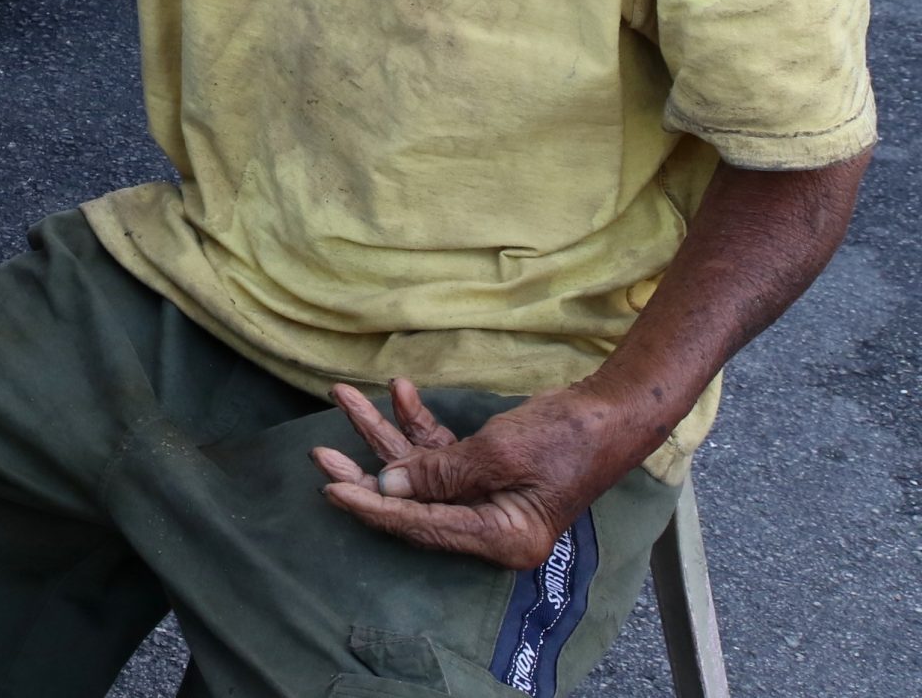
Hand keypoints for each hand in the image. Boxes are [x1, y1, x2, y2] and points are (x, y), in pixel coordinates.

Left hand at [310, 379, 633, 569]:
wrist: (611, 410)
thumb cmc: (564, 436)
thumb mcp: (498, 453)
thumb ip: (441, 472)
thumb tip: (389, 485)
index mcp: (498, 536)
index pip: (420, 525)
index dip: (372, 505)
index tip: (330, 489)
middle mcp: (488, 523)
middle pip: (411, 500)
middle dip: (365, 469)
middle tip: (318, 453)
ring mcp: (486, 496)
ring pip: (420, 469)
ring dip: (383, 432)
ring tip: (345, 397)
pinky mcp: (487, 469)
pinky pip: (441, 450)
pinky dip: (419, 422)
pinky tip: (400, 392)